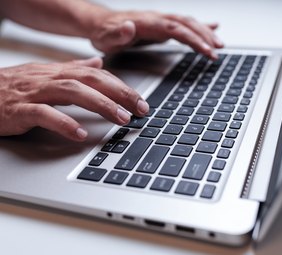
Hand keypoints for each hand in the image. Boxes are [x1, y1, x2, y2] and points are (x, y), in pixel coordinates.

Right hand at [0, 57, 148, 140]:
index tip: (140, 100)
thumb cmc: (12, 87)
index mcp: (57, 72)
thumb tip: (99, 64)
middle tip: (141, 109)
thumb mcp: (46, 75)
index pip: (96, 74)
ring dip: (100, 105)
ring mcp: (34, 93)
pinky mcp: (19, 109)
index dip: (120, 86)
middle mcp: (49, 78)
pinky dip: (64, 123)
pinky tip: (80, 133)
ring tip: (121, 118)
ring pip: (72, 92)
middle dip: (119, 93)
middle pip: (90, 80)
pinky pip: (43, 114)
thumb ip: (73, 70)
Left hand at [89, 10, 223, 58]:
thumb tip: (130, 26)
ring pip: (188, 23)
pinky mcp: (162, 26)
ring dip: (204, 32)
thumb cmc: (104, 33)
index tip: (206, 49)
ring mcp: (160, 21)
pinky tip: (212, 28)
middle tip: (217, 51)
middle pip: (186, 25)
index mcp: (147, 23)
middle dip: (204, 37)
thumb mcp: (105, 37)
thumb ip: (117, 34)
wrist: (100, 24)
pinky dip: (199, 26)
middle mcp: (157, 19)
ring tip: (219, 44)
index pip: (175, 29)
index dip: (193, 39)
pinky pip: (184, 24)